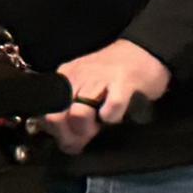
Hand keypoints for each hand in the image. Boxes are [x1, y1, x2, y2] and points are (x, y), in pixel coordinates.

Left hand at [43, 40, 170, 153]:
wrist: (147, 51)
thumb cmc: (114, 76)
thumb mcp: (84, 88)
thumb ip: (70, 111)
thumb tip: (65, 141)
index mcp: (65, 79)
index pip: (46, 112)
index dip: (55, 131)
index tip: (68, 138)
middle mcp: (77, 76)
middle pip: (57, 117)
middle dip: (69, 136)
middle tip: (84, 138)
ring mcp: (100, 78)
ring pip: (79, 114)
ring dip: (88, 129)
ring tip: (100, 126)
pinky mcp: (124, 82)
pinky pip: (111, 109)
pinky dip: (112, 118)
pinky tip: (116, 115)